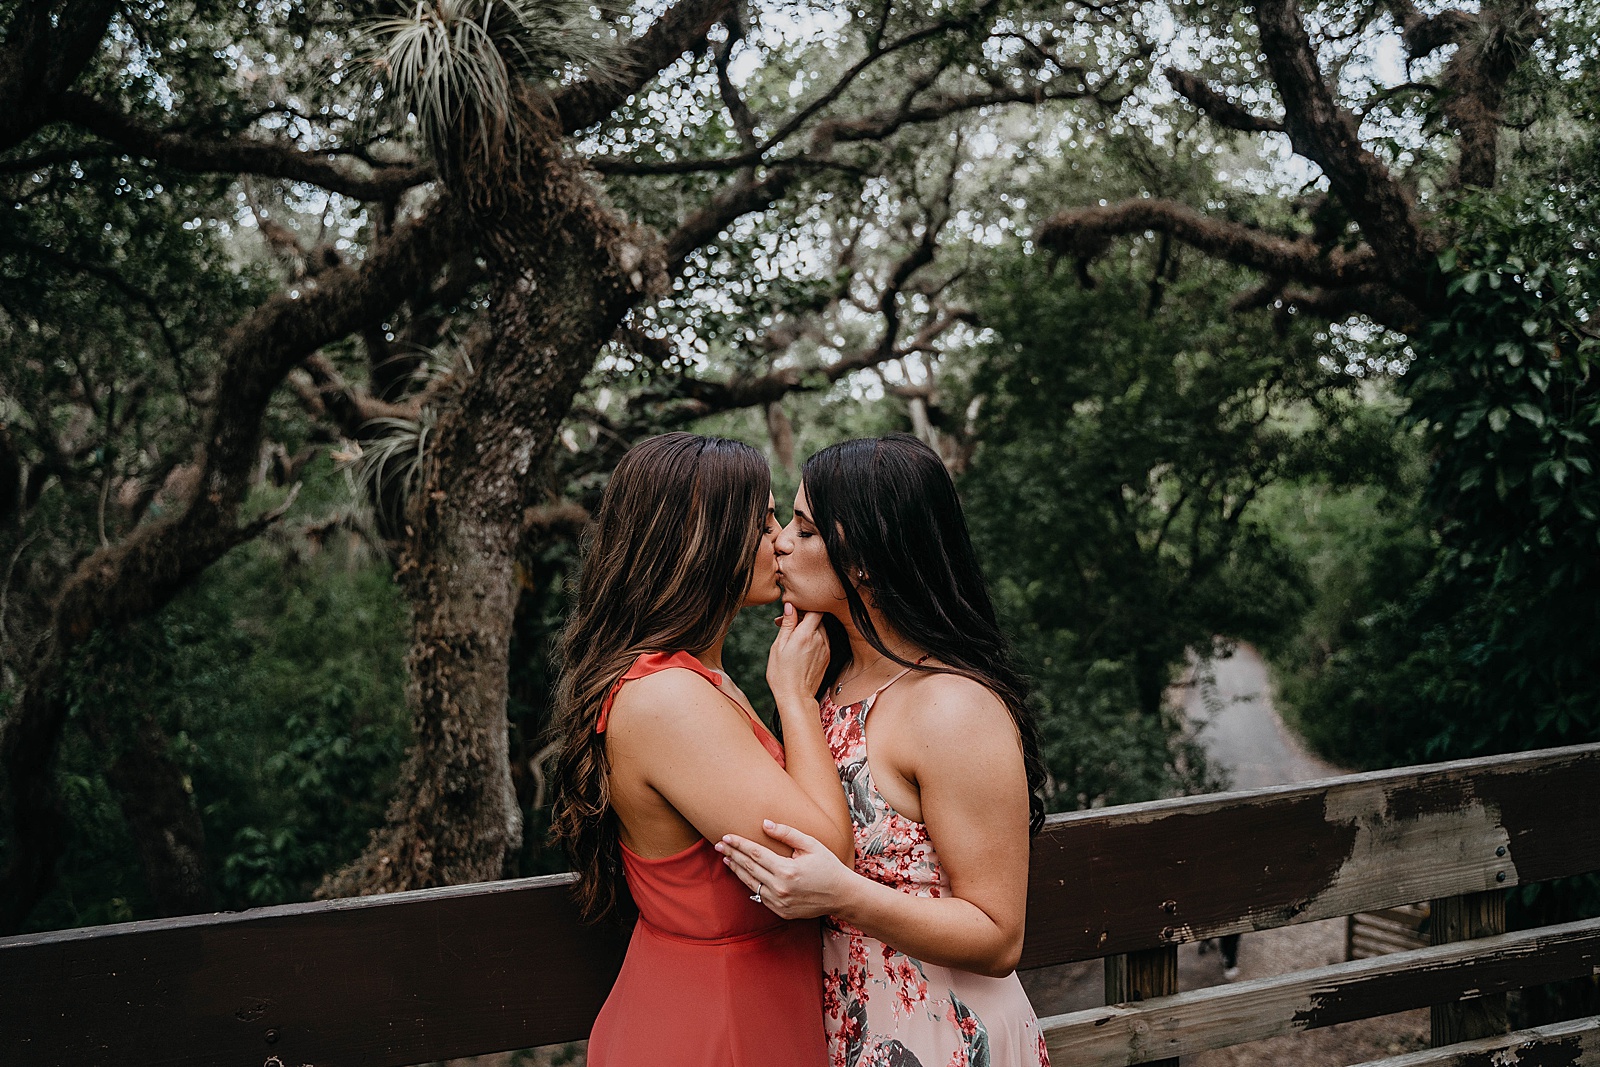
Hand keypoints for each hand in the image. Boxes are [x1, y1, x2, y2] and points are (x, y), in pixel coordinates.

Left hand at [716, 820, 856, 919]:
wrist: (842, 895)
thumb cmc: (828, 866)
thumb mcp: (811, 845)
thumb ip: (787, 834)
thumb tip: (765, 824)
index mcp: (787, 870)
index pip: (755, 853)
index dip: (739, 844)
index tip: (726, 837)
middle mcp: (780, 888)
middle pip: (749, 868)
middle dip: (733, 854)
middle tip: (719, 845)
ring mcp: (779, 902)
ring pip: (751, 883)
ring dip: (737, 870)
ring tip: (727, 858)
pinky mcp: (780, 911)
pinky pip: (760, 896)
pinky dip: (749, 884)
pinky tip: (743, 875)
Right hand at [766, 602, 828, 706]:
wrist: (796, 697)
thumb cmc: (782, 674)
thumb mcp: (778, 646)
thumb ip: (788, 624)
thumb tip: (790, 606)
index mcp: (806, 634)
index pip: (814, 609)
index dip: (804, 607)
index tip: (792, 612)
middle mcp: (820, 639)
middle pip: (817, 618)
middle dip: (803, 618)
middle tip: (787, 626)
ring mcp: (826, 648)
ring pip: (820, 629)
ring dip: (809, 629)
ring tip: (793, 639)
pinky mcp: (828, 657)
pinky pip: (823, 640)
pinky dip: (813, 639)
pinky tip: (801, 649)